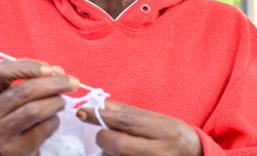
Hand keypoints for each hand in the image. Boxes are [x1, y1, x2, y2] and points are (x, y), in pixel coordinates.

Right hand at [0, 59, 79, 155]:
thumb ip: (38, 77)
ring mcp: (0, 131)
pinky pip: (42, 128)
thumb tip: (58, 72)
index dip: (28, 66)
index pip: (2, 70)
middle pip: (25, 90)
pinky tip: (53, 119)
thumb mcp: (22, 91)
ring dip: (56, 102)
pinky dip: (54, 121)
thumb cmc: (21, 110)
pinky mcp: (14, 147)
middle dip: (55, 83)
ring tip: (62, 102)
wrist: (14, 146)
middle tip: (73, 82)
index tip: (50, 68)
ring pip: (34, 110)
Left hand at [77, 101, 201, 155]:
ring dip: (110, 153)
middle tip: (102, 136)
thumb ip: (132, 115)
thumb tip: (101, 105)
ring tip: (114, 147)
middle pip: (120, 144)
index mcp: (165, 129)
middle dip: (104, 138)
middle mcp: (162, 150)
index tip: (82, 112)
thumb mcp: (159, 122)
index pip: (127, 119)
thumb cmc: (175, 137)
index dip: (101, 115)